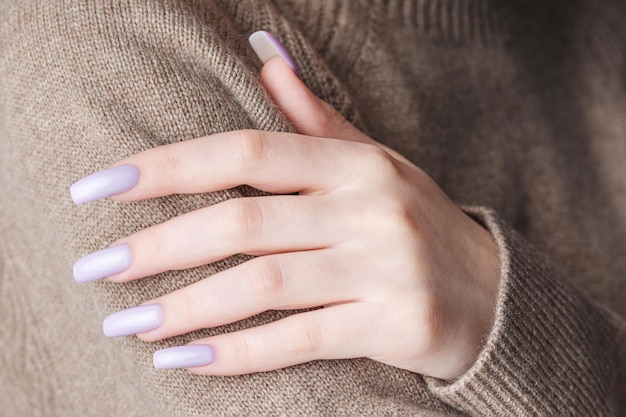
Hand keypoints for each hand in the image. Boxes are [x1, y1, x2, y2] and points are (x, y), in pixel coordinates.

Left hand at [72, 57, 499, 380]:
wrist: (494, 294)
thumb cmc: (415, 224)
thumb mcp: (373, 163)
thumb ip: (313, 117)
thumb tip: (263, 53)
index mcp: (354, 164)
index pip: (245, 152)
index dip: (167, 167)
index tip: (99, 189)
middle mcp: (369, 209)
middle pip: (243, 223)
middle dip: (159, 247)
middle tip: (95, 268)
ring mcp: (384, 268)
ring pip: (264, 284)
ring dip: (186, 307)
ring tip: (128, 325)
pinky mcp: (394, 326)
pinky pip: (300, 340)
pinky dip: (237, 353)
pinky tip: (185, 361)